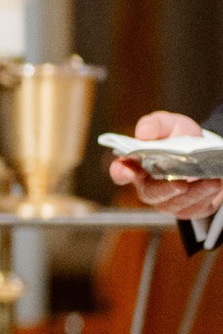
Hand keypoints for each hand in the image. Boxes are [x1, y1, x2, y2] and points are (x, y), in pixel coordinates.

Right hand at [109, 109, 222, 225]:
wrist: (205, 152)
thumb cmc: (179, 138)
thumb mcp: (169, 124)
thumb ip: (155, 124)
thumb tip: (143, 133)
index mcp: (136, 165)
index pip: (120, 172)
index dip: (121, 172)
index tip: (128, 170)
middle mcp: (148, 186)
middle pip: (150, 193)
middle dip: (166, 189)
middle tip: (180, 183)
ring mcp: (166, 201)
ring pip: (176, 202)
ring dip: (194, 192)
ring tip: (210, 180)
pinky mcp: (186, 208)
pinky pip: (194, 207)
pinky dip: (206, 195)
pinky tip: (214, 184)